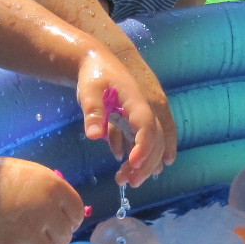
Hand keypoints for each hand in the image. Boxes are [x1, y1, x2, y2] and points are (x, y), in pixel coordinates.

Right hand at [0, 154, 85, 243]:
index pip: (76, 216)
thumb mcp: (34, 175)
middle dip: (52, 239)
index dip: (67, 222)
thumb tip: (65, 217)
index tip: (55, 224)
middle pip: (63, 239)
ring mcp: (27, 232)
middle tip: (35, 236)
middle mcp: (46, 211)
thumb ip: (52, 195)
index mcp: (55, 189)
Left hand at [74, 51, 171, 184]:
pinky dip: (135, 153)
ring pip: (152, 142)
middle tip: (130, 183)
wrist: (95, 61)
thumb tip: (95, 137)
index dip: (144, 146)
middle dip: (146, 163)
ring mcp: (141, 115)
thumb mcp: (89, 91)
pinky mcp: (133, 119)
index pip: (147, 126)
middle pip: (156, 139)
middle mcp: (144, 109)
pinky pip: (140, 139)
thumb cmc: (93, 74)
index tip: (133, 164)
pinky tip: (122, 164)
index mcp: (136, 101)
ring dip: (143, 163)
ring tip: (125, 181)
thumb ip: (93, 112)